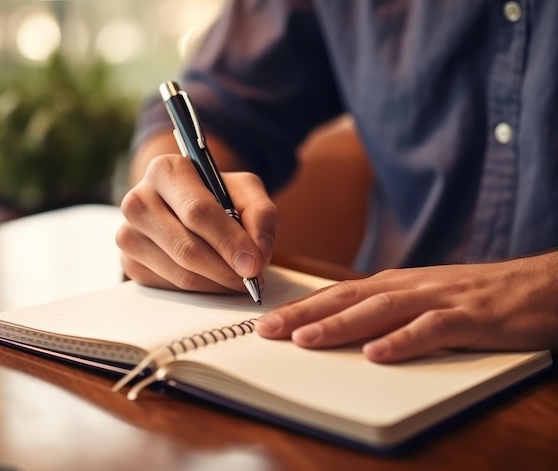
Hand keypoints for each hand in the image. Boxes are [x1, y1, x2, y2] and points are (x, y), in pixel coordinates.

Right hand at [117, 154, 277, 292]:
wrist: (185, 204)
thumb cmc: (218, 195)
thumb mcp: (246, 191)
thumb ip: (261, 215)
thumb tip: (259, 254)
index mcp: (165, 170)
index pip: (197, 212)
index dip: (228, 241)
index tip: (254, 265)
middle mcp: (138, 200)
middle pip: (186, 248)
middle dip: (225, 269)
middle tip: (252, 280)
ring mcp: (128, 234)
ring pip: (180, 273)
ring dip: (216, 283)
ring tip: (239, 279)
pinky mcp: (130, 263)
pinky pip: (170, 287)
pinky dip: (200, 289)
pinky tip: (215, 278)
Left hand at [256, 252, 557, 361]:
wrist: (537, 284)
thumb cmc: (474, 294)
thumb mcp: (422, 298)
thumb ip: (387, 310)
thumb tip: (346, 328)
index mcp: (395, 284)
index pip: (339, 295)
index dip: (302, 307)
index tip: (269, 322)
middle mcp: (409, 287)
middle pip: (348, 300)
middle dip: (304, 314)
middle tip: (268, 330)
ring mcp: (438, 300)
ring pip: (381, 311)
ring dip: (341, 325)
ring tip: (306, 339)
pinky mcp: (469, 318)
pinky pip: (432, 330)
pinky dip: (403, 341)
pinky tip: (378, 354)